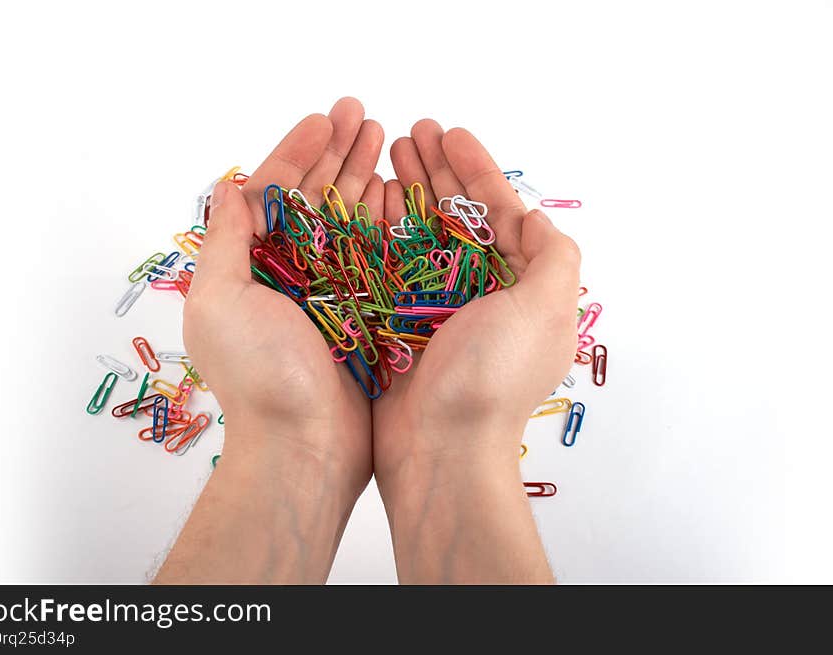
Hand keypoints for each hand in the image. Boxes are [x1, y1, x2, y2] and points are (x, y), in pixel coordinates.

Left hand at [156, 98, 382, 582]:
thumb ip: (225, 241)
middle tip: (364, 114)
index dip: (299, 152)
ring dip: (366, 177)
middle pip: (317, 199)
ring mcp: (333, 294)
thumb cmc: (260, 377)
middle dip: (338, 153)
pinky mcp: (368, 314)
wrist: (307, 449)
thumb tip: (232, 187)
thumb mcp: (220, 300)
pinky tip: (403, 193)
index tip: (325, 119)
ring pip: (352, 222)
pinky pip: (380, 257)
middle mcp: (293, 275)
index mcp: (253, 266)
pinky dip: (390, 222)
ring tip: (389, 140)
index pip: (275, 194)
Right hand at [372, 120, 580, 582]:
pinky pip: (389, 266)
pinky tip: (364, 203)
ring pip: (419, 236)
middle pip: (456, 218)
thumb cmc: (492, 380)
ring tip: (384, 155)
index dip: (478, 170)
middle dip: (436, 172)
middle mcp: (480, 296)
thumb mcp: (544, 310)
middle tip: (410, 132)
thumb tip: (535, 219)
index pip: (500, 214)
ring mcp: (436, 310)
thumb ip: (552, 257)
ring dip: (405, 193)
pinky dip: (378, 232)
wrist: (439, 452)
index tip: (451, 134)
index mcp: (521, 289)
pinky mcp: (398, 326)